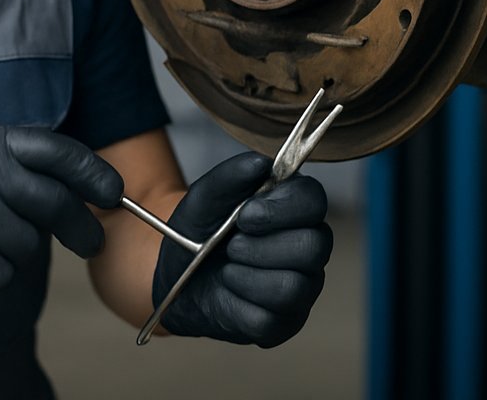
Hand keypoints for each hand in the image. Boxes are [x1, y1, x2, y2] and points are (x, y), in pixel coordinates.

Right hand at [0, 122, 122, 304]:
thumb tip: (94, 193)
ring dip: (12, 253)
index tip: (113, 193)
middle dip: (80, 228)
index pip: (52, 149)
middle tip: (90, 243)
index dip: (90, 172)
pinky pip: (0, 273)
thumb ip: (25, 170)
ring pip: (26, 245)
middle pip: (51, 202)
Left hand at [153, 152, 332, 346]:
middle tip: (231, 246)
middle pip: (313, 246)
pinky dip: (238, 302)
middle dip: (262, 246)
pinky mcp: (284, 322)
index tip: (246, 214)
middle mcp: (306, 249)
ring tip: (227, 269)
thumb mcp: (203, 198)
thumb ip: (230, 176)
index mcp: (292, 211)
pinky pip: (270, 317)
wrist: (172, 276)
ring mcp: (301, 288)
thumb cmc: (197, 232)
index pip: (314, 200)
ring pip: (293, 285)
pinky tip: (229, 292)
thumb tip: (261, 162)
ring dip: (246, 275)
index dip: (282, 208)